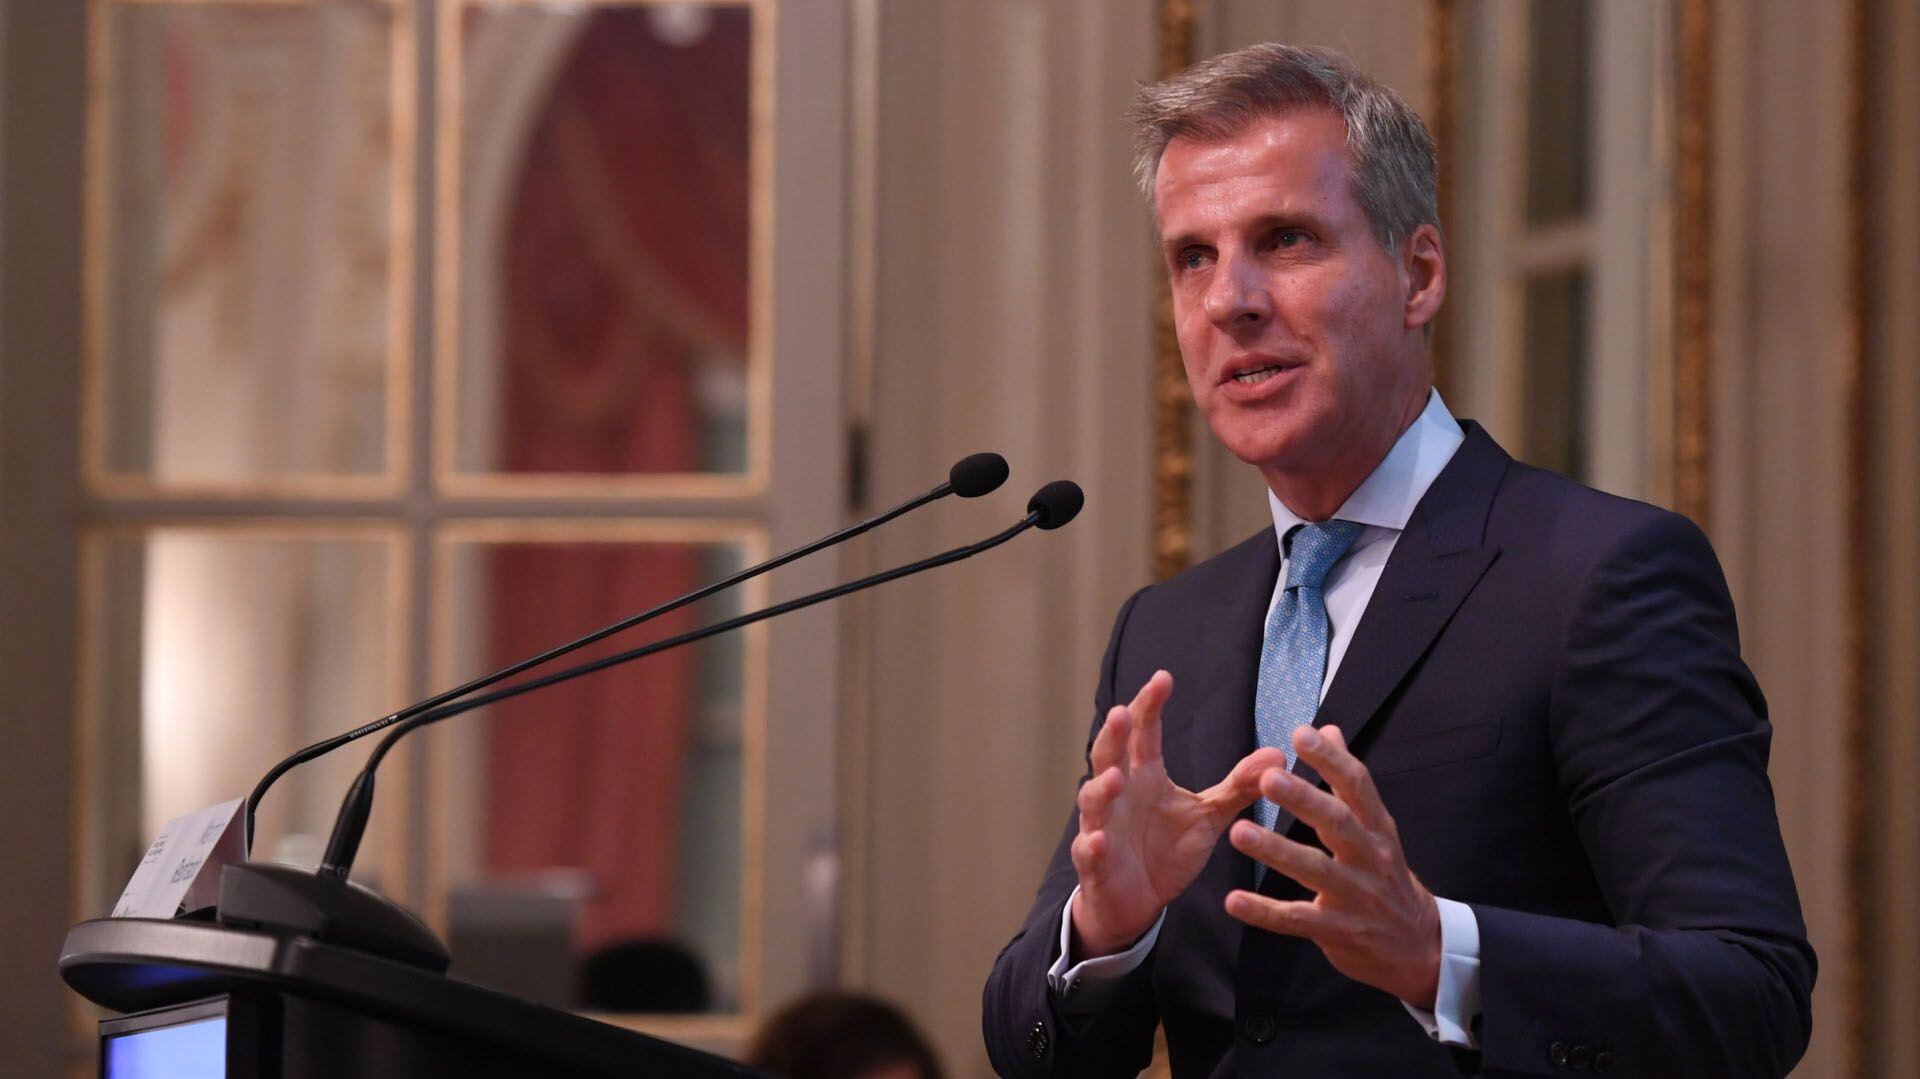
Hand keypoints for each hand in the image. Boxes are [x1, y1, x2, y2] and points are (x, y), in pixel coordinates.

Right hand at [1070, 670, 1286, 957]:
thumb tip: (1278, 755)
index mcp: (1144, 776)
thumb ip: (1239, 786)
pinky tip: (1099, 841)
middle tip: (1121, 713)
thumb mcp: (1209, 816)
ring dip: (1102, 789)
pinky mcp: (1096, 863)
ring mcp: (1102, 826)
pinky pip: (1090, 852)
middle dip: (1114, 735)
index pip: (1142, 732)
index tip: (1163, 678)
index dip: (1149, 705)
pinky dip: (1092, 845)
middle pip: (1109, 756)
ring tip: (1115, 778)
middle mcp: (1118, 794)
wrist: (1137, 901)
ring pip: (1094, 800)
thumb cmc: (1166, 850)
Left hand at [1224, 725, 1442, 1008]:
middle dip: (1304, 799)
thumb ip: (1348, 782)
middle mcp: (1370, 859)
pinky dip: (1264, 912)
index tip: (1302, 734)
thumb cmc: (1387, 878)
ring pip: (1315, 870)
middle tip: (1268, 778)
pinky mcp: (1339, 932)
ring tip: (1239, 832)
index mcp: (1378, 830)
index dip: (1331, 759)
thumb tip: (1330, 729)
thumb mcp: (1377, 829)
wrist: (1420, 948)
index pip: (1358, 786)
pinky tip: (1233, 900)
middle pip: (1338, 824)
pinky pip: (1296, 920)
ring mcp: (1356, 898)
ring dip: (1276, 851)